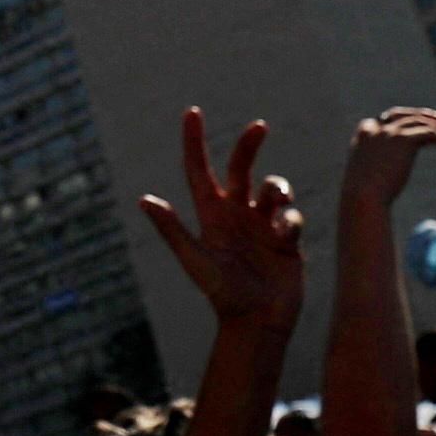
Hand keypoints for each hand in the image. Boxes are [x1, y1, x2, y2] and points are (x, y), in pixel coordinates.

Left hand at [139, 110, 306, 333]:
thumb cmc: (221, 294)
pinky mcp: (285, 238)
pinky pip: (291, 216)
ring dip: (277, 190)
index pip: (199, 171)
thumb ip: (173, 230)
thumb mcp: (196, 260)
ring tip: (277, 209)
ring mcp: (261, 225)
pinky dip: (290, 221)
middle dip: (248, 145)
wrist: (257, 323)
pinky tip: (285, 240)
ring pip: (273, 188)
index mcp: (210, 215)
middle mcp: (235, 214)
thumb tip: (144, 200)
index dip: (194, 142)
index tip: (192, 112)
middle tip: (259, 126)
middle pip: (240, 167)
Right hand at [339, 109, 435, 221]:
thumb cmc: (363, 196)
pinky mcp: (404, 139)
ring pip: (422, 123)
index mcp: (364, 132)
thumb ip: (377, 166)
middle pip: (405, 115)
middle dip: (423, 116)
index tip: (418, 122)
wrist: (363, 198)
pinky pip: (431, 134)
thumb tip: (384, 173)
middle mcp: (376, 127)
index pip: (387, 119)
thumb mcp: (368, 175)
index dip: (405, 119)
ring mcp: (390, 131)